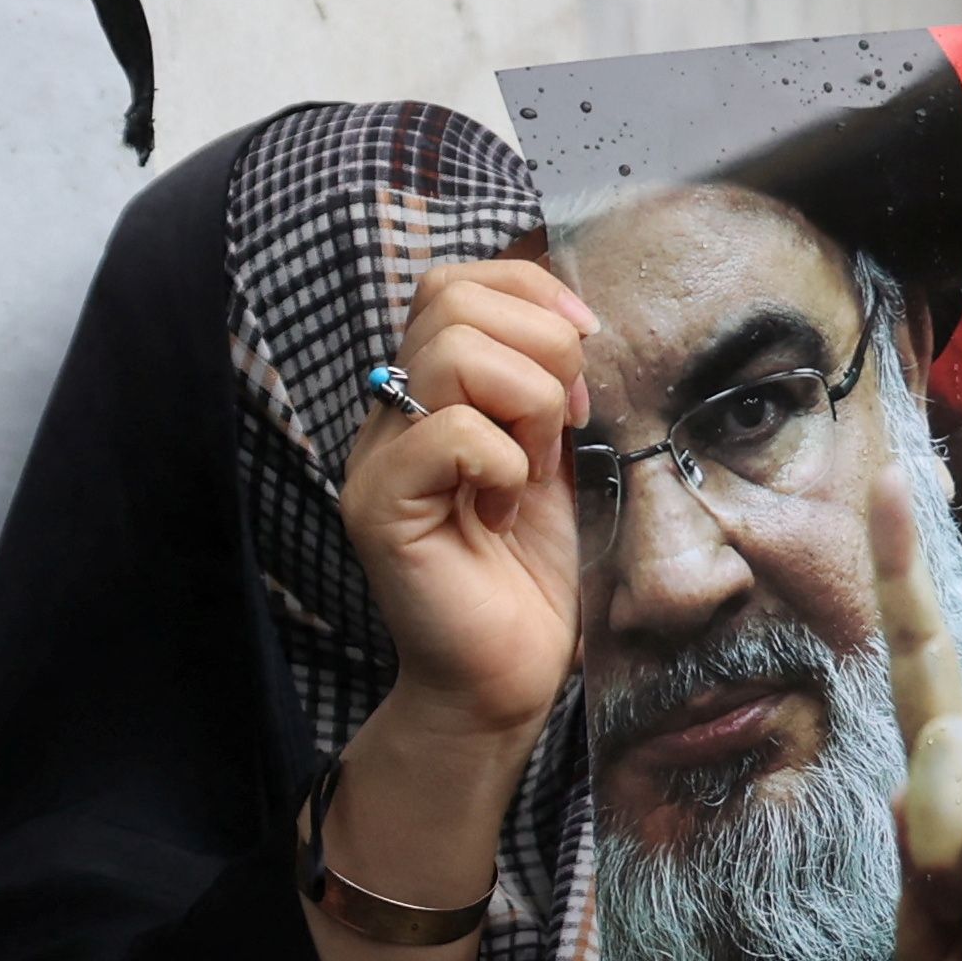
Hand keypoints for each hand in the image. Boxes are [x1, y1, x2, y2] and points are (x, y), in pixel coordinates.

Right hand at [341, 259, 591, 748]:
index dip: (531, 291)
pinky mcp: (380, 509)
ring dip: (529, 402)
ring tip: (532, 466)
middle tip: (563, 425)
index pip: (453, 282)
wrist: (502, 678)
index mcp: (423, 394)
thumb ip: (540, 384)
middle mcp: (386, 417)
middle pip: (452, 300)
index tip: (586, 352)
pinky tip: (503, 508)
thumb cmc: (526, 574)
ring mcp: (375, 460)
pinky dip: (506, 462)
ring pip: (454, 351)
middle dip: (541, 347)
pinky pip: (454, 433)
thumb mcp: (546, 453)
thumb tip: (568, 315)